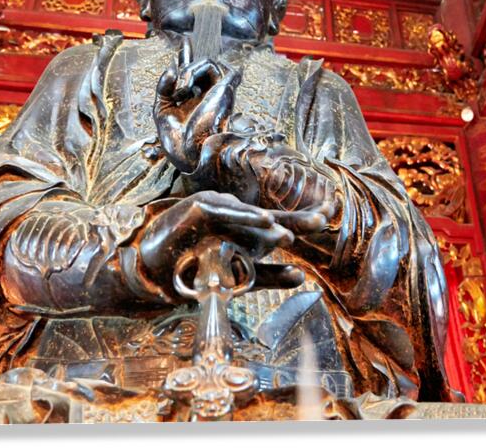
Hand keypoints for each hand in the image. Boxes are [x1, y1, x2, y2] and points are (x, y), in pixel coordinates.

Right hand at [137, 191, 306, 297]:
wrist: (155, 270)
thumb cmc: (194, 270)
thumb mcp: (236, 277)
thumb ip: (267, 276)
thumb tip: (301, 276)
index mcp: (248, 234)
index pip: (280, 226)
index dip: (304, 220)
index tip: (331, 213)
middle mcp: (236, 219)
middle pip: (270, 218)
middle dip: (296, 217)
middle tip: (323, 215)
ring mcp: (217, 211)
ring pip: (247, 216)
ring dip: (266, 223)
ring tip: (287, 234)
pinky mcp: (197, 209)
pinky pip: (222, 213)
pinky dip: (240, 216)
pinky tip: (258, 220)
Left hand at [153, 48, 239, 172]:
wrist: (190, 153)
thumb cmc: (176, 139)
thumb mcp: (160, 109)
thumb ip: (163, 87)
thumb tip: (172, 67)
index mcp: (191, 98)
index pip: (190, 70)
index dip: (187, 55)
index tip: (185, 41)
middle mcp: (205, 93)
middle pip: (197, 64)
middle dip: (183, 71)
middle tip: (176, 91)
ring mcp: (216, 91)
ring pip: (207, 63)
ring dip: (190, 71)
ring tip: (182, 90)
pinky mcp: (225, 92)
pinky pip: (224, 70)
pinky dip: (203, 70)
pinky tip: (190, 86)